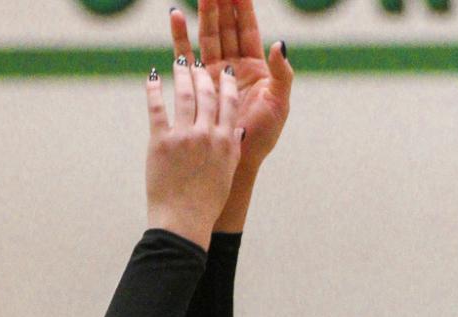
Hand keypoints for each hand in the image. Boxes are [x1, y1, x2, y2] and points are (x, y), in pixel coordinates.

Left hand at [144, 59, 243, 247]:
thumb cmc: (206, 202)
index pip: (229, 104)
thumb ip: (230, 148)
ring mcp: (183, 137)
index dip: (226, 83)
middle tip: (197, 62)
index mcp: (225, 142)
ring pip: (184, 95)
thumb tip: (235, 130)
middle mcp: (207, 136)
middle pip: (207, 94)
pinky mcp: (160, 142)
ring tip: (178, 63)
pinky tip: (153, 78)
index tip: (224, 70)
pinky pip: (157, 108)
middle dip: (203, 73)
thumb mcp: (225, 173)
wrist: (182, 221)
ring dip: (181, 74)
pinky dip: (154, 90)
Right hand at [175, 0, 291, 179]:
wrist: (239, 160)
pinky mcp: (197, 84)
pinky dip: (180, 35)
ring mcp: (214, 73)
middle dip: (221, 4)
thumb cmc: (263, 136)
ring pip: (208, 36)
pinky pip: (187, 54)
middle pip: (226, 26)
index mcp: (256, 67)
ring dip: (203, 14)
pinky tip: (175, 16)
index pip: (248, 28)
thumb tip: (279, 44)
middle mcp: (234, 65)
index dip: (243, 7)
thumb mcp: (280, 104)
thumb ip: (282, 74)